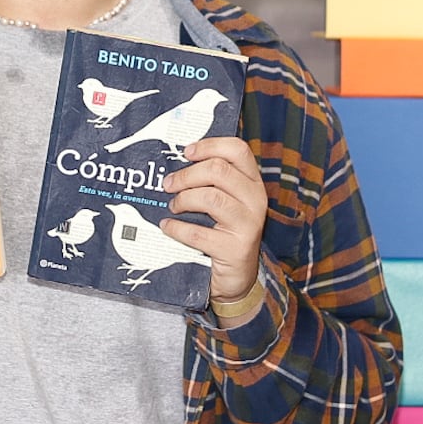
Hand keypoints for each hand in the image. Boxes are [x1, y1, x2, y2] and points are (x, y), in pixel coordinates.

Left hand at [159, 137, 266, 304]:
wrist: (237, 277)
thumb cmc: (224, 232)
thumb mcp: (225, 201)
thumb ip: (210, 181)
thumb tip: (176, 162)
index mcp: (253, 182)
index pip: (238, 150)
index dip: (210, 145)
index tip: (186, 151)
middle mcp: (255, 199)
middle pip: (219, 170)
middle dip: (186, 175)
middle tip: (168, 184)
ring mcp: (248, 225)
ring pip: (210, 198)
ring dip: (183, 200)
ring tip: (172, 206)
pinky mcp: (235, 249)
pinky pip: (198, 232)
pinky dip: (176, 228)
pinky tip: (167, 226)